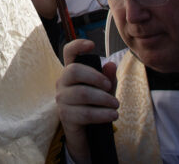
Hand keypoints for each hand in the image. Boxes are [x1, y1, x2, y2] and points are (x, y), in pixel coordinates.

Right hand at [57, 39, 118, 163]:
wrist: (86, 134)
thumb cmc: (94, 106)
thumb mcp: (104, 91)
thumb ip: (108, 78)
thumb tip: (111, 65)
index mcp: (71, 72)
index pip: (69, 52)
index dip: (78, 45)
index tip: (92, 45)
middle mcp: (62, 82)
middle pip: (74, 71)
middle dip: (96, 77)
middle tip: (109, 86)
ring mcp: (62, 99)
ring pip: (82, 94)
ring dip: (104, 99)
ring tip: (116, 105)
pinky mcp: (65, 116)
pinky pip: (85, 113)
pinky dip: (102, 114)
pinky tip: (112, 115)